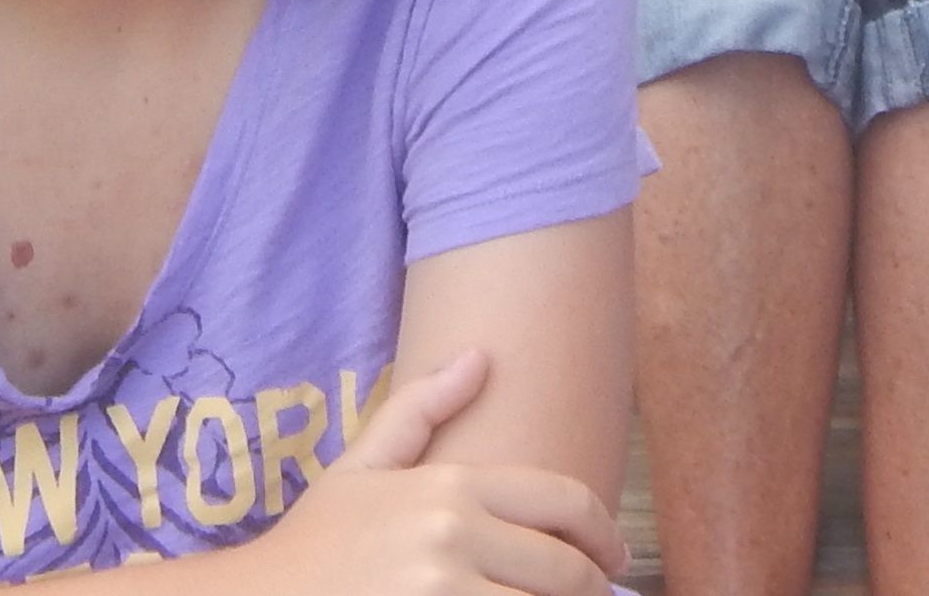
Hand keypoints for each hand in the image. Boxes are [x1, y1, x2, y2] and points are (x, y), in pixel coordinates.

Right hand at [251, 345, 624, 595]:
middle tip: (597, 595)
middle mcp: (453, 538)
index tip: (615, 555)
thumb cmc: (313, 543)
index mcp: (449, 488)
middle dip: (591, 586)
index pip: (563, 500)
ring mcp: (444, 593)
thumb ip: (421, 410)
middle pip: (565, 567)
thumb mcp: (360, 468)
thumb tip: (479, 356)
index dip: (604, 530)